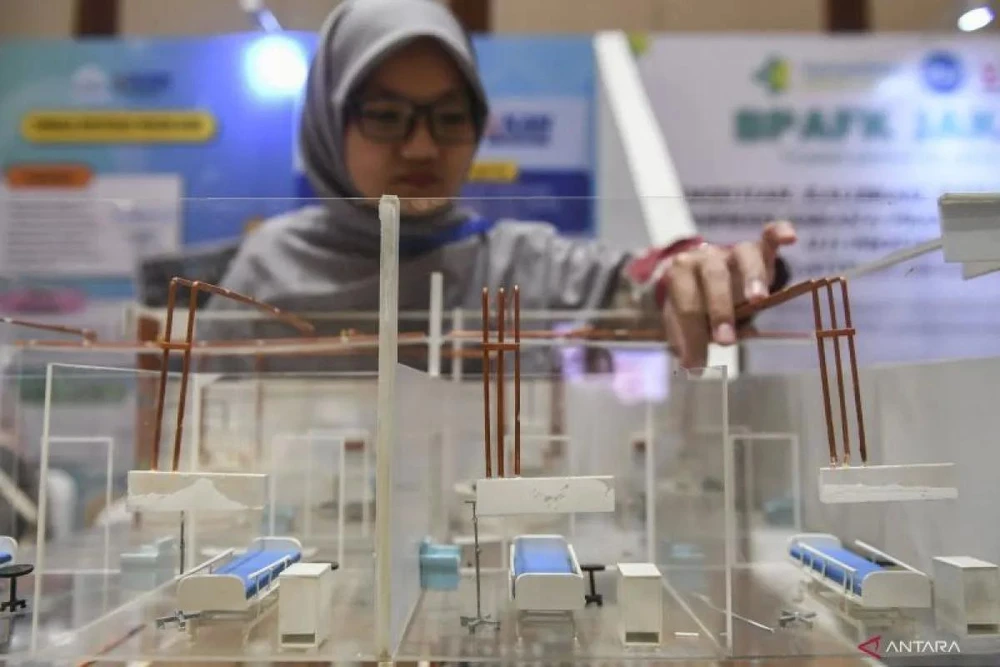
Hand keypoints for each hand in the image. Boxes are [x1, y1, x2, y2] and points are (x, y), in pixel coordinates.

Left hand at [661, 220, 796, 368]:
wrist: (702, 275)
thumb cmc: (694, 302)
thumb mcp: (683, 320)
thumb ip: (686, 338)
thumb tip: (692, 364)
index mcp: (681, 274)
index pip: (685, 303)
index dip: (691, 334)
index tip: (696, 365)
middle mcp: (707, 258)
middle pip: (713, 278)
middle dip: (719, 310)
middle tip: (726, 342)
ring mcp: (733, 251)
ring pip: (743, 256)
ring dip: (751, 277)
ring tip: (759, 301)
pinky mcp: (759, 249)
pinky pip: (768, 237)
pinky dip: (778, 233)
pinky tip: (789, 237)